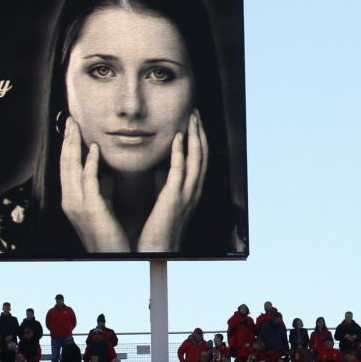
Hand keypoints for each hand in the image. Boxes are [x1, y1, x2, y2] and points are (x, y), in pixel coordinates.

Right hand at [59, 118, 129, 252]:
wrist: (110, 256)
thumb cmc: (108, 235)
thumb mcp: (101, 209)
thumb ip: (101, 192)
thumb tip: (104, 177)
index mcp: (72, 199)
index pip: (67, 167)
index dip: (68, 146)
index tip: (72, 129)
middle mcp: (70, 200)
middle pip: (65, 163)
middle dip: (67, 140)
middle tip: (71, 120)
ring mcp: (78, 204)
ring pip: (72, 168)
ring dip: (74, 145)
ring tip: (76, 126)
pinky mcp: (91, 208)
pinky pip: (88, 180)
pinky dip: (89, 162)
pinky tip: (93, 148)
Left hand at [137, 111, 206, 252]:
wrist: (158, 249)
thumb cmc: (159, 227)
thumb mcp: (165, 201)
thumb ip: (165, 184)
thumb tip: (160, 170)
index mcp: (192, 190)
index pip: (200, 159)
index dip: (198, 139)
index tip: (194, 121)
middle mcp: (194, 190)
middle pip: (202, 155)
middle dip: (200, 132)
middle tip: (195, 112)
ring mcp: (186, 194)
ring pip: (196, 159)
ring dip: (194, 136)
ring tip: (191, 117)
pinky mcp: (174, 198)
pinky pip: (179, 170)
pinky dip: (180, 151)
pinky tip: (178, 136)